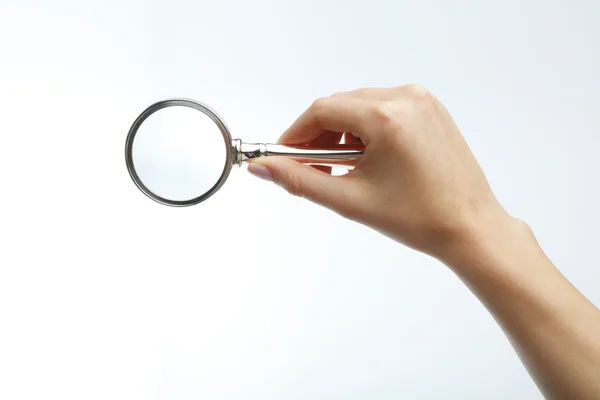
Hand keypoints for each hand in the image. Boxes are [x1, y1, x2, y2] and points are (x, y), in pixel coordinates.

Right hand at [248, 85, 510, 258]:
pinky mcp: (430, 109)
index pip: (321, 111)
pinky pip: (383, 108)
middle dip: (317, 134)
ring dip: (341, 131)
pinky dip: (365, 128)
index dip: (295, 133)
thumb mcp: (350, 199)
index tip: (284, 154)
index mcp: (387, 117)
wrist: (470, 227)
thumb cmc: (420, 218)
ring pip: (360, 105)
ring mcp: (422, 101)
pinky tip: (364, 157)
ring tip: (340, 167)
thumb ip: (300, 180)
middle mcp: (406, 98)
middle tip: (309, 166)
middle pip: (340, 105)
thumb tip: (264, 168)